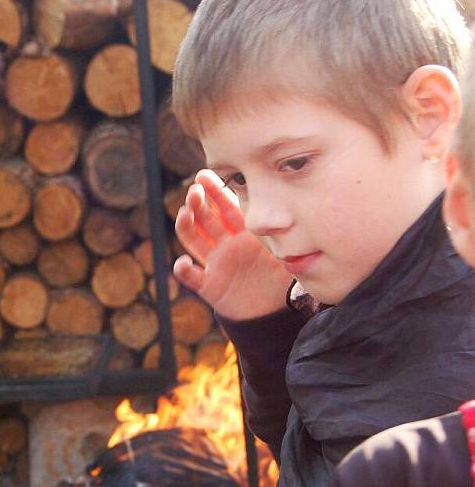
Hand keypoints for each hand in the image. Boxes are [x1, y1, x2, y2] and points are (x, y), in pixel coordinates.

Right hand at [173, 170, 293, 319]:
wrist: (273, 312)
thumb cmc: (281, 279)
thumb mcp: (289, 253)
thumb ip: (292, 235)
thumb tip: (304, 212)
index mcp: (243, 232)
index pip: (226, 206)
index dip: (214, 191)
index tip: (204, 175)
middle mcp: (224, 244)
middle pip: (205, 218)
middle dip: (197, 203)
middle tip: (194, 191)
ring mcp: (214, 263)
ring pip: (193, 240)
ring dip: (185, 226)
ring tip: (184, 214)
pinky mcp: (209, 285)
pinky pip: (192, 276)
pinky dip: (183, 270)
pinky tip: (183, 262)